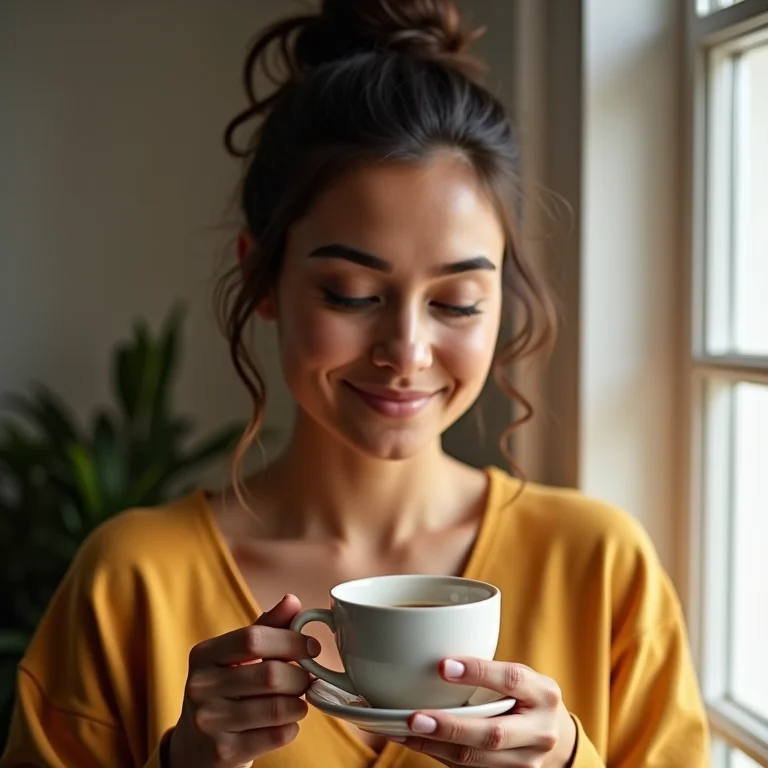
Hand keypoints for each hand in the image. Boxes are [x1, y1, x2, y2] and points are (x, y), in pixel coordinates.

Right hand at [168, 595, 318, 767]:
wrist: (196, 747)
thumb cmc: (226, 691)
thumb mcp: (237, 657)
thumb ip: (267, 627)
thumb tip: (292, 600)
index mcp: (204, 654)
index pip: (253, 638)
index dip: (290, 640)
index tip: (312, 647)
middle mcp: (201, 686)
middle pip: (270, 674)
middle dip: (300, 676)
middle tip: (308, 679)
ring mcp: (209, 722)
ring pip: (277, 708)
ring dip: (299, 703)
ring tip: (298, 701)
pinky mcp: (223, 752)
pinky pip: (276, 735)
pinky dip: (292, 727)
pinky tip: (286, 722)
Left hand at [392, 658, 576, 766]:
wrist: (553, 736)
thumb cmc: (525, 696)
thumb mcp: (519, 676)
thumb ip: (488, 671)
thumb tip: (431, 656)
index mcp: (543, 693)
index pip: (511, 679)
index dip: (478, 672)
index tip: (442, 666)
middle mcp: (541, 731)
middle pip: (492, 734)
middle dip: (450, 727)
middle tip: (414, 717)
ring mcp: (528, 762)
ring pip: (476, 759)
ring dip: (435, 746)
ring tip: (403, 731)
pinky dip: (440, 755)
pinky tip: (417, 742)